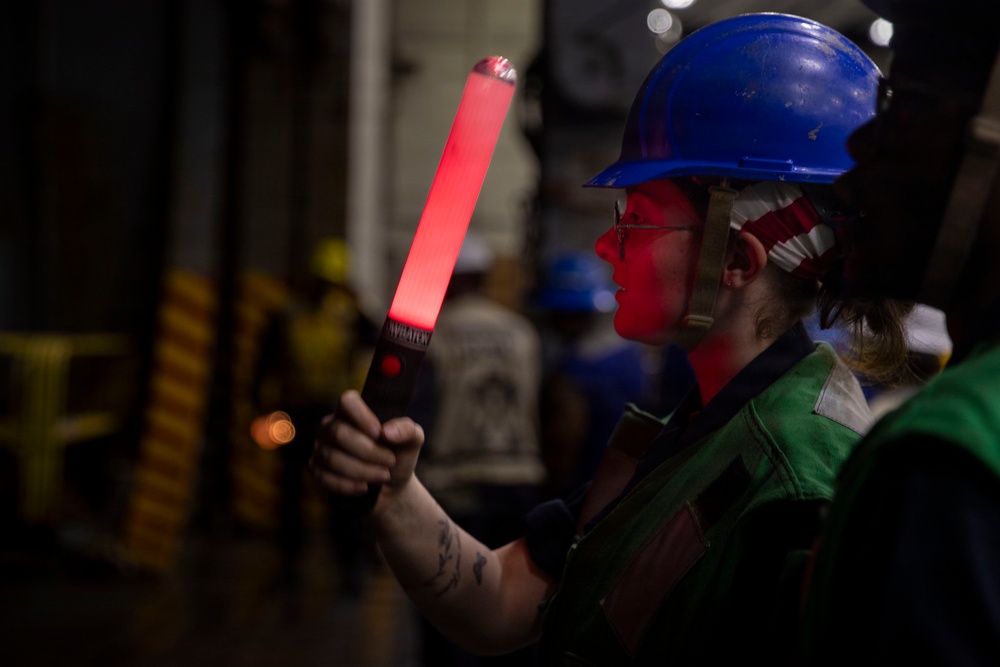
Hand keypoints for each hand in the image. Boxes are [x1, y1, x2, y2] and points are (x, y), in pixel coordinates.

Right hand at [310, 389, 424, 508]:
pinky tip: (364, 487)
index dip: (361, 416)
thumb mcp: (412, 441)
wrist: (390, 486)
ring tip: (383, 475)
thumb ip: (407, 430)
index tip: (379, 433)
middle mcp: (332, 425)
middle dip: (368, 451)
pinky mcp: (316, 469)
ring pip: (332, 458)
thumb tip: (387, 432)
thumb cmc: (398, 454)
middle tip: (389, 461)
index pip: (347, 401)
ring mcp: (321, 447)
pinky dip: (348, 485)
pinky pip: (325, 477)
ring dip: (362, 471)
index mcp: (353, 410)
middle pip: (339, 433)